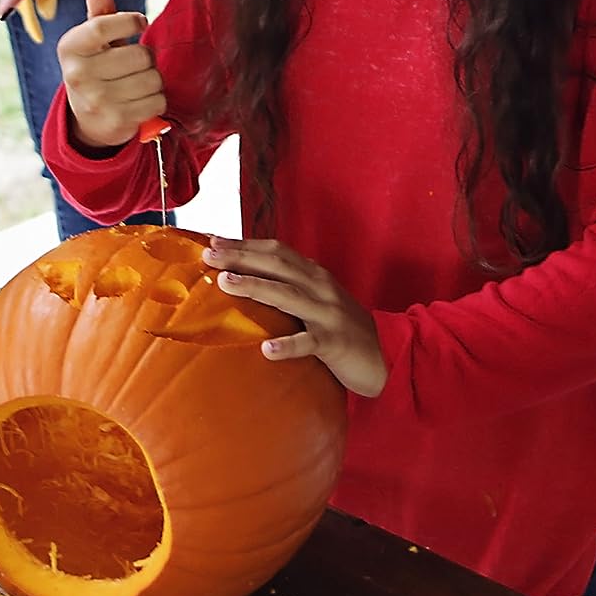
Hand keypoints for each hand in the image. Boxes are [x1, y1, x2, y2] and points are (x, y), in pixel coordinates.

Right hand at [57, 0, 165, 148]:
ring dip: (153, 79)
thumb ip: (99, 14)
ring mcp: (96, 100)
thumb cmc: (97, 69)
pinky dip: (156, 99)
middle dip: (146, 56)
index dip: (130, 21)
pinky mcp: (116, 121)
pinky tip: (141, 100)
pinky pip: (157, 101)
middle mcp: (78, 75)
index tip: (139, 23)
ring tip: (138, 82)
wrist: (88, 119)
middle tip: (136, 63)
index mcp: (69, 48)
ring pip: (152, 78)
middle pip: (139, 55)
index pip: (102, 26)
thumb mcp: (93, 42)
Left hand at [202, 239, 387, 396]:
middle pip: (277, 266)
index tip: (213, 241)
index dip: (246, 244)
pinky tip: (267, 350)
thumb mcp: (319, 301)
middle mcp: (321, 288)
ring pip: (288, 296)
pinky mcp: (335, 343)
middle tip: (208, 254)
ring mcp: (329, 314)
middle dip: (241, 257)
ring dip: (255, 286)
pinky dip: (288, 345)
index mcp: (315, 276)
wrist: (387, 354)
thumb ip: (292, 288)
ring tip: (225, 282)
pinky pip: (309, 342)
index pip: (277, 252)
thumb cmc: (344, 328)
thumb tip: (250, 282)